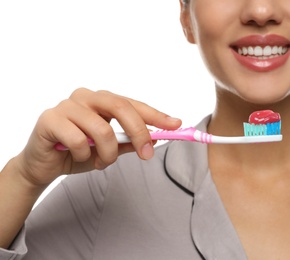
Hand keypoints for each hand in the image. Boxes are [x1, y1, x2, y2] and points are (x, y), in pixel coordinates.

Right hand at [14, 87, 181, 186]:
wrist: (43, 166)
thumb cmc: (78, 152)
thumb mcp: (111, 149)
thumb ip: (131, 141)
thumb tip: (158, 137)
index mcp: (102, 100)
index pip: (133, 104)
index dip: (156, 114)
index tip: (176, 125)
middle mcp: (86, 97)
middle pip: (121, 107)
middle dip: (139, 133)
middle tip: (147, 154)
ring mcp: (67, 105)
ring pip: (102, 129)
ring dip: (108, 154)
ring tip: (101, 163)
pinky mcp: (50, 119)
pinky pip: (79, 140)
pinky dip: (84, 156)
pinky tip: (75, 157)